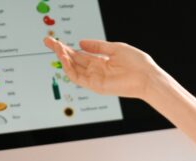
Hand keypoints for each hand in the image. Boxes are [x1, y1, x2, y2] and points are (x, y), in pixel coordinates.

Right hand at [43, 37, 159, 98]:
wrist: (147, 77)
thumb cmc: (138, 63)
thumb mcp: (115, 48)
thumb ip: (97, 46)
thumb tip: (81, 42)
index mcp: (101, 62)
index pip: (79, 54)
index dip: (67, 47)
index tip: (56, 40)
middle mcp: (97, 71)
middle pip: (73, 60)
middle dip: (60, 51)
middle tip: (48, 40)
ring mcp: (96, 79)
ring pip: (73, 69)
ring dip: (63, 58)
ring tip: (56, 47)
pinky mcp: (96, 86)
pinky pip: (78, 78)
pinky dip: (70, 68)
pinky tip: (64, 58)